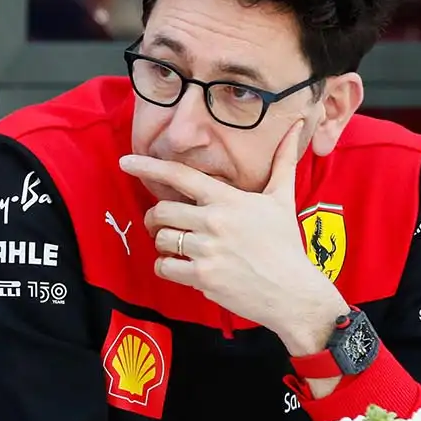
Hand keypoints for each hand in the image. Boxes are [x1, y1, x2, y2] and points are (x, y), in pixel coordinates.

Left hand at [119, 119, 344, 350]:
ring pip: (161, 239)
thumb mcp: (283, 199)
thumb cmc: (286, 245)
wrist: (293, 292)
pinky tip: (178, 266)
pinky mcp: (203, 277)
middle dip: (155, 217)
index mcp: (228, 199)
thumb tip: (295, 128)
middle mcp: (214, 221)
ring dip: (162, 242)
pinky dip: (165, 266)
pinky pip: (164, 267)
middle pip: (162, 210)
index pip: (180, 176)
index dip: (149, 166)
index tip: (125, 161)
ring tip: (176, 246)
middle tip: (161, 223)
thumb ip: (283, 162)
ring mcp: (207, 250)